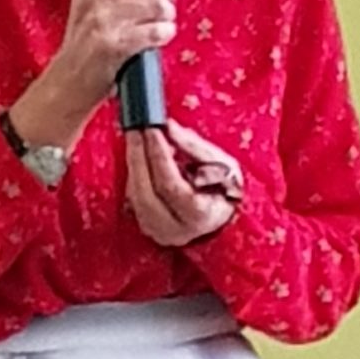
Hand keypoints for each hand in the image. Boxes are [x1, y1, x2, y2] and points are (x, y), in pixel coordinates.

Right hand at [14, 0, 189, 154]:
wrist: (70, 79)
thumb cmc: (95, 36)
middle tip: (162, 6)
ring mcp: (101, 17)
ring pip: (160, 3)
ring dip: (168, 17)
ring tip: (156, 24)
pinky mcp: (112, 44)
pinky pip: (158, 30)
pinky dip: (164, 35)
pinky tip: (155, 39)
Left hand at [123, 120, 240, 249]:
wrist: (222, 218)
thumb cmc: (227, 192)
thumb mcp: (223, 166)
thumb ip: (195, 147)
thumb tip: (168, 127)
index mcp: (200, 217)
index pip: (171, 185)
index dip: (159, 156)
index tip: (152, 129)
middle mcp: (175, 230)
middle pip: (145, 192)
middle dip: (138, 156)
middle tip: (135, 129)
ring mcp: (157, 231)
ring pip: (135, 194)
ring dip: (134, 163)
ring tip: (140, 138)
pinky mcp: (145, 226)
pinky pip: (132, 197)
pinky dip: (135, 173)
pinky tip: (141, 156)